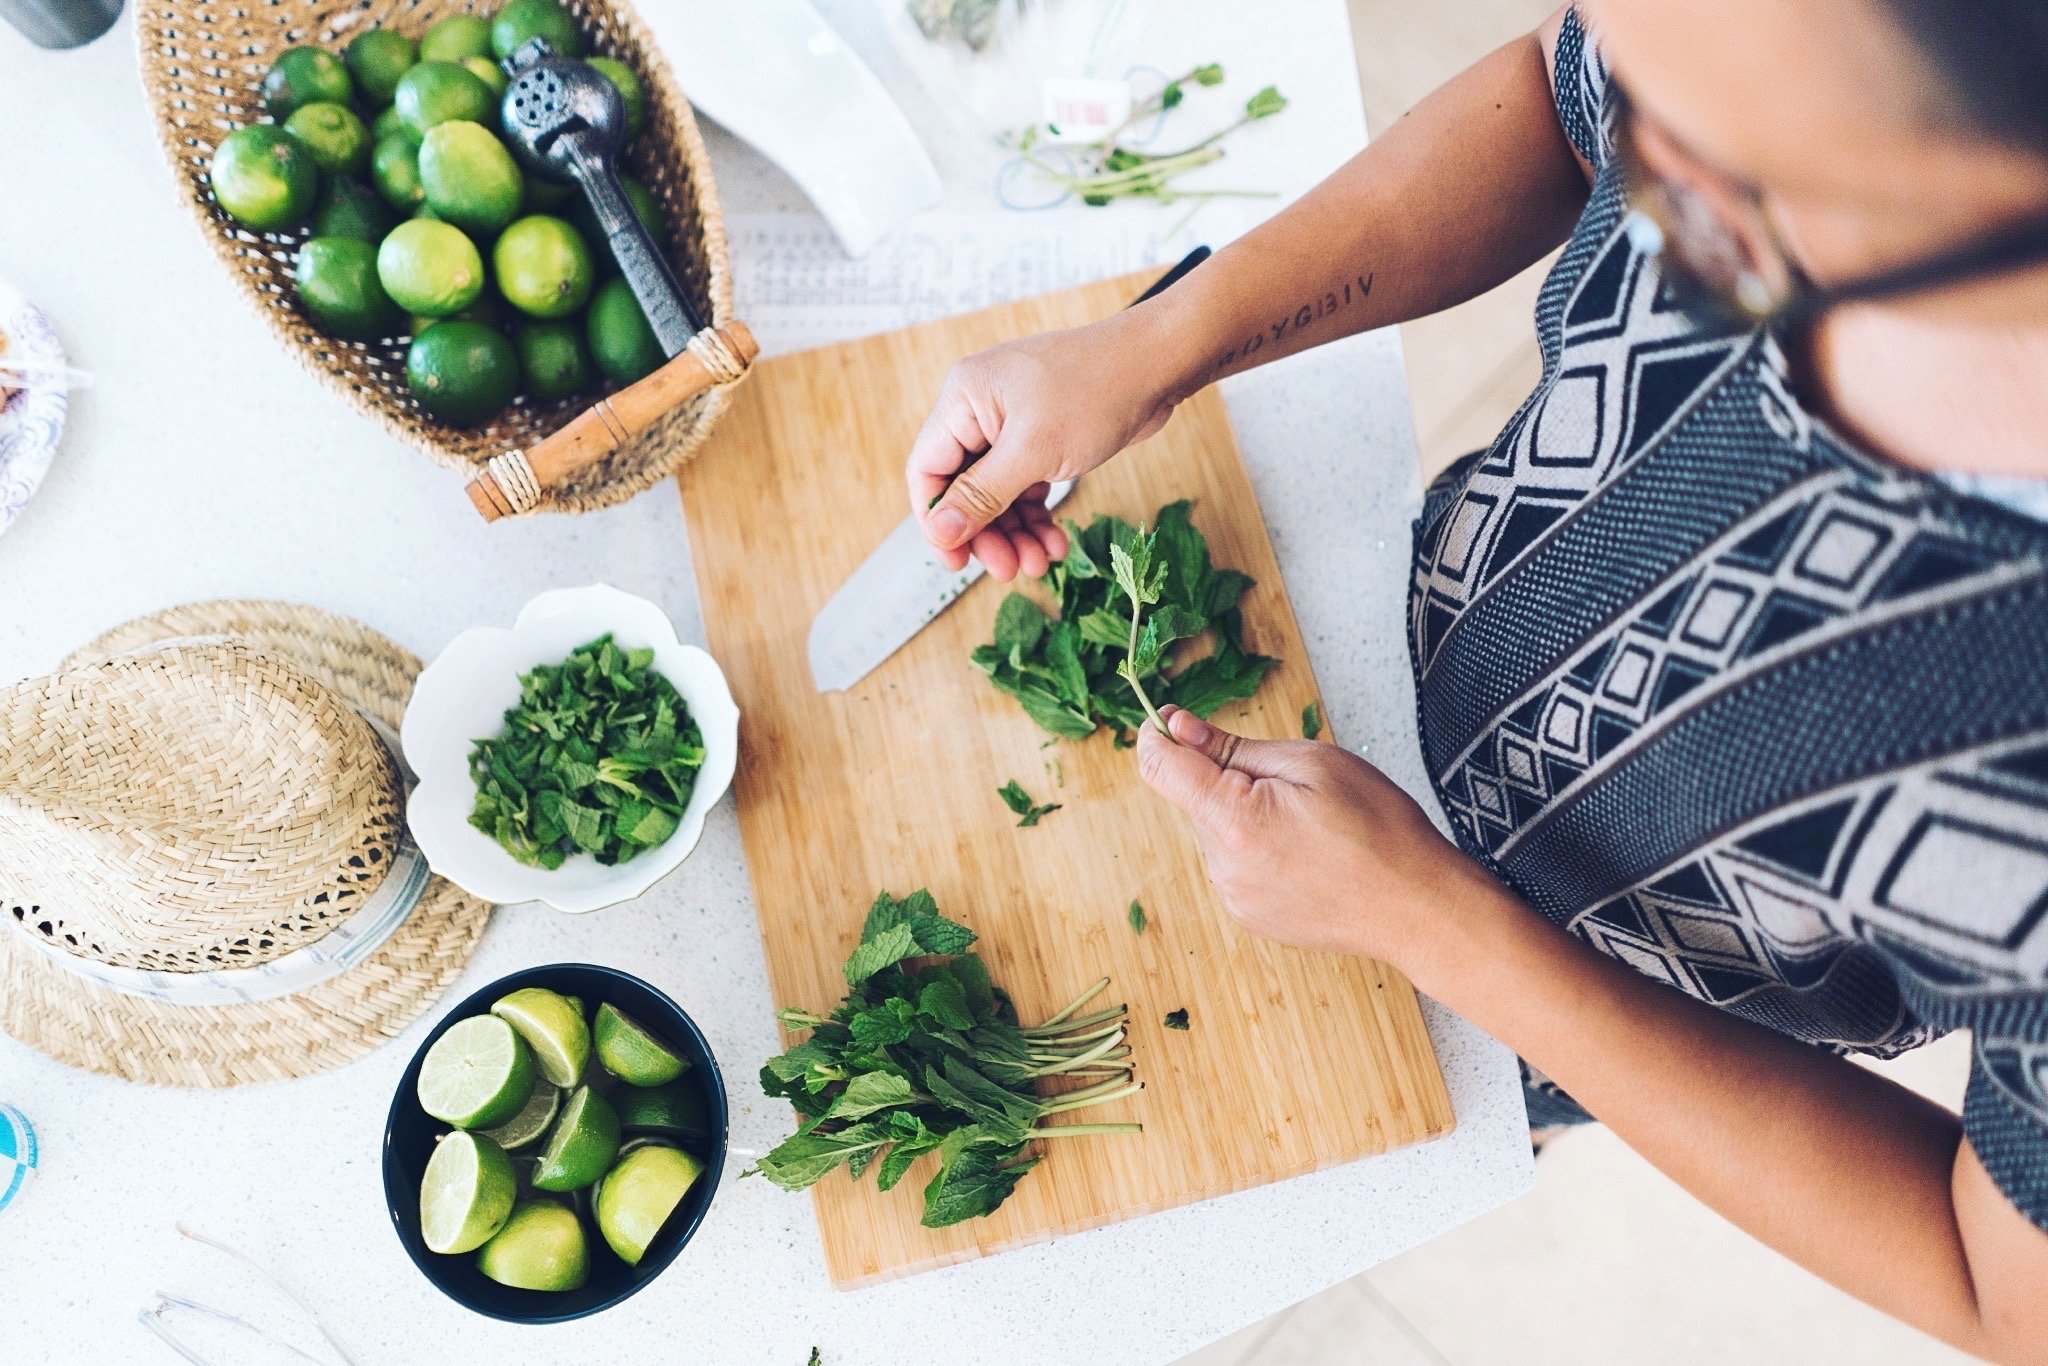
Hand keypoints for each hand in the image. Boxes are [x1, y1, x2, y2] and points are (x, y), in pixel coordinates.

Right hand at [907, 311, 1185, 579]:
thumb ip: (981, 493)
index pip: (928, 469)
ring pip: (997, 493)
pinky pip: (1024, 486)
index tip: (957, 562)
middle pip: (963, 488)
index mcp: (964, 399)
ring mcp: (1012, 424)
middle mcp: (981, 410)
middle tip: (1009, 569)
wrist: (1159, 364)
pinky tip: (1054, 540)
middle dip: (986, 533)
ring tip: (1039, 561)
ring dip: (1015, 532)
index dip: (936, 521)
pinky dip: (1037, 515)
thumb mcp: (1033, 451)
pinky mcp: (1041, 437)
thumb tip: (939, 531)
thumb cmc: (1097, 390)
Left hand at [1134, 705, 1494, 967]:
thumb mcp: (1311, 763)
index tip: (1172, 720)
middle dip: (1223, 779)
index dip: (1160, 737)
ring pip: (1214, 832)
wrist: (1417, 907)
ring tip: (1305, 824)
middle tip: (1287, 782)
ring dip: (1240, 815)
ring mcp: (1235, 897)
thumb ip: (1232, 748)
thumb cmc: (1379, 829)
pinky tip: (1302, 852)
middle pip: (1193, 800)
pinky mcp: (1249, 916)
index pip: (1161, 769)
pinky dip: (1254, 848)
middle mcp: (1224, 866)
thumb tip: (1177, 729)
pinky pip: (1234, 864)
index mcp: (1235, 821)